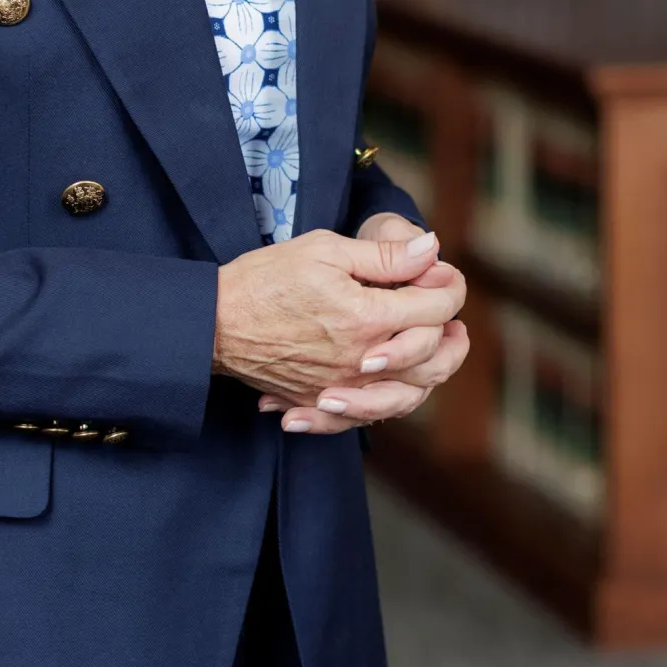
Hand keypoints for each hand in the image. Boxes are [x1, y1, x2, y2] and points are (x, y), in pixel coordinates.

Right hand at [250, 212, 469, 435]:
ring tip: (435, 352)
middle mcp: (363, 361)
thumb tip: (432, 249)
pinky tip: (388, 388)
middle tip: (453, 319)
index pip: (435, 307)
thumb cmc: (266, 278)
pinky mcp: (320, 401)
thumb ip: (383, 256)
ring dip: (431, 374)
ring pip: (408, 395)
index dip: (447, 285)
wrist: (213, 321)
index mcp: (368, 318)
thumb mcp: (324, 250)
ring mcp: (342, 387)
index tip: (440, 272)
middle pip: (434, 360)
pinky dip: (385, 405)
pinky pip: (366, 417)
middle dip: (453, 336)